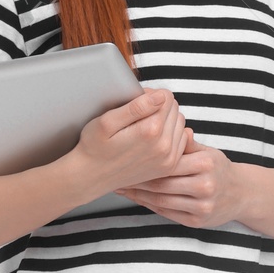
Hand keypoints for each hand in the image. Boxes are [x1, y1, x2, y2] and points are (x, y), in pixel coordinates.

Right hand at [73, 87, 191, 192]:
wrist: (91, 177)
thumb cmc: (94, 147)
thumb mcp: (107, 121)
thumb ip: (136, 107)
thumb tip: (161, 96)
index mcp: (150, 131)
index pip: (166, 97)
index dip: (150, 94)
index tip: (136, 102)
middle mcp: (164, 147)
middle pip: (174, 109)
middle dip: (159, 106)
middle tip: (138, 115)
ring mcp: (168, 159)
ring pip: (180, 124)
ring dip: (166, 120)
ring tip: (144, 126)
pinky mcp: (169, 167)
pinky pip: (182, 141)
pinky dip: (171, 135)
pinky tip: (153, 138)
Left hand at [115, 143, 248, 227]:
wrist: (242, 194)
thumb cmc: (219, 168)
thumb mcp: (208, 151)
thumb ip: (186, 144)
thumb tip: (167, 127)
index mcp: (206, 164)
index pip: (168, 162)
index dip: (145, 162)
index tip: (126, 158)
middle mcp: (205, 186)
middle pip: (162, 183)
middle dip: (137, 180)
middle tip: (116, 175)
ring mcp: (202, 206)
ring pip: (162, 200)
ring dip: (139, 195)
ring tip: (122, 187)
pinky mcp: (197, 221)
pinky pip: (167, 212)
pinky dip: (150, 205)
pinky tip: (137, 198)